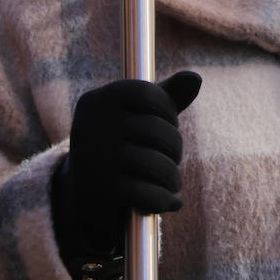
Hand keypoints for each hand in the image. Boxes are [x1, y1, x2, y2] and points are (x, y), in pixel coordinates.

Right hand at [58, 72, 200, 251]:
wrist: (85, 195)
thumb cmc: (121, 143)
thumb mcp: (140, 114)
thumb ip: (168, 95)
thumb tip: (195, 78)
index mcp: (97, 101)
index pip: (146, 92)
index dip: (167, 109)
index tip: (169, 123)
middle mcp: (90, 127)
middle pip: (156, 130)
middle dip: (174, 146)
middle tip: (173, 157)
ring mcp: (94, 160)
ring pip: (157, 164)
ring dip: (172, 177)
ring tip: (173, 182)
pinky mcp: (102, 192)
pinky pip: (148, 194)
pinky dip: (164, 200)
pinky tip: (170, 202)